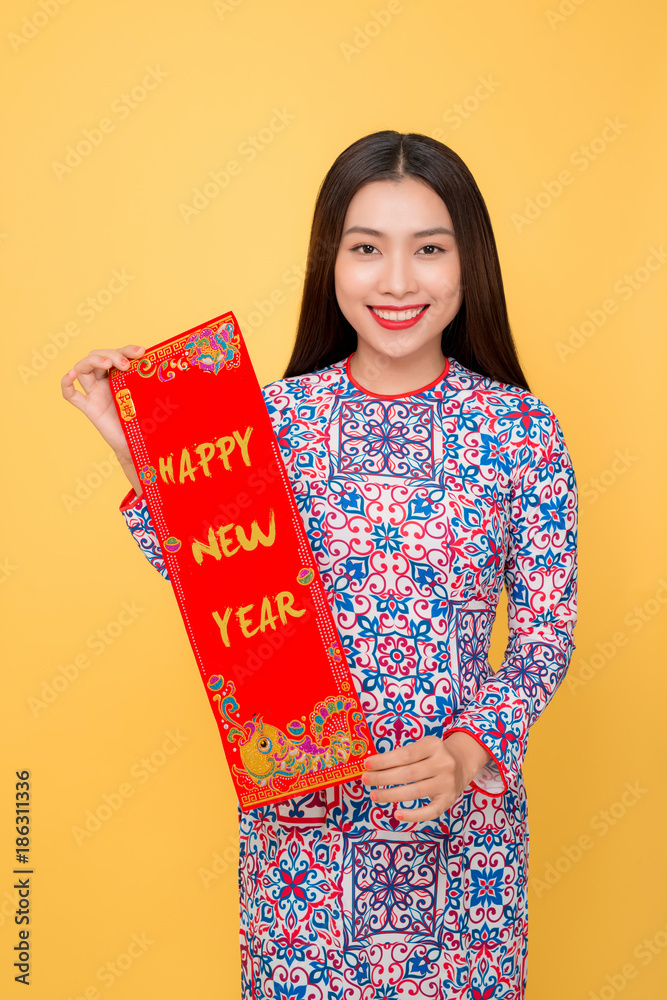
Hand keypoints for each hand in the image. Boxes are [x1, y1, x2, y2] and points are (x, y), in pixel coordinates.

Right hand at [61, 345, 145, 492]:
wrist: (140, 447)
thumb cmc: (148, 422)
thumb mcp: (154, 398)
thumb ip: (158, 384)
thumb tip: (180, 369)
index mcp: (120, 376)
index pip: (117, 353)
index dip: (126, 349)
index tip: (142, 351)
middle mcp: (105, 383)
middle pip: (98, 356)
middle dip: (111, 353)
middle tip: (126, 364)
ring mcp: (95, 394)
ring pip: (82, 368)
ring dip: (93, 360)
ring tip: (108, 364)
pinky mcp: (90, 408)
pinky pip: (70, 395)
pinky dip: (66, 383)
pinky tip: (70, 375)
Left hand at [362, 732, 492, 822]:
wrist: (462, 763)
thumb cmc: (433, 755)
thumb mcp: (422, 746)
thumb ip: (402, 755)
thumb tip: (373, 766)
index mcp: (433, 745)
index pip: (405, 754)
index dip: (384, 760)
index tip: (366, 764)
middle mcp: (442, 764)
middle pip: (408, 774)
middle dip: (383, 778)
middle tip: (366, 780)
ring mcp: (447, 783)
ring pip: (415, 792)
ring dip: (391, 795)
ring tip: (374, 795)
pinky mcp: (448, 800)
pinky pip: (429, 812)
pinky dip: (412, 815)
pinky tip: (397, 814)